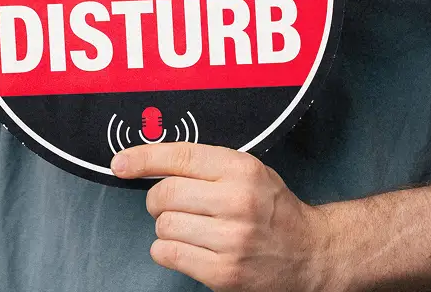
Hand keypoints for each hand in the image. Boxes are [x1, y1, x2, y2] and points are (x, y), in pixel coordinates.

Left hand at [112, 142, 334, 291]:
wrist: (309, 252)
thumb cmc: (273, 207)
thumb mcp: (248, 170)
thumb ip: (207, 164)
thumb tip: (151, 162)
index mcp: (241, 169)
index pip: (179, 157)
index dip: (143, 158)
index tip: (120, 163)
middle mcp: (236, 202)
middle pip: (165, 193)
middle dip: (157, 198)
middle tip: (168, 202)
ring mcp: (230, 240)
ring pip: (163, 226)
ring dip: (164, 225)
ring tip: (186, 225)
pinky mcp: (223, 274)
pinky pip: (169, 254)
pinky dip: (166, 249)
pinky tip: (184, 245)